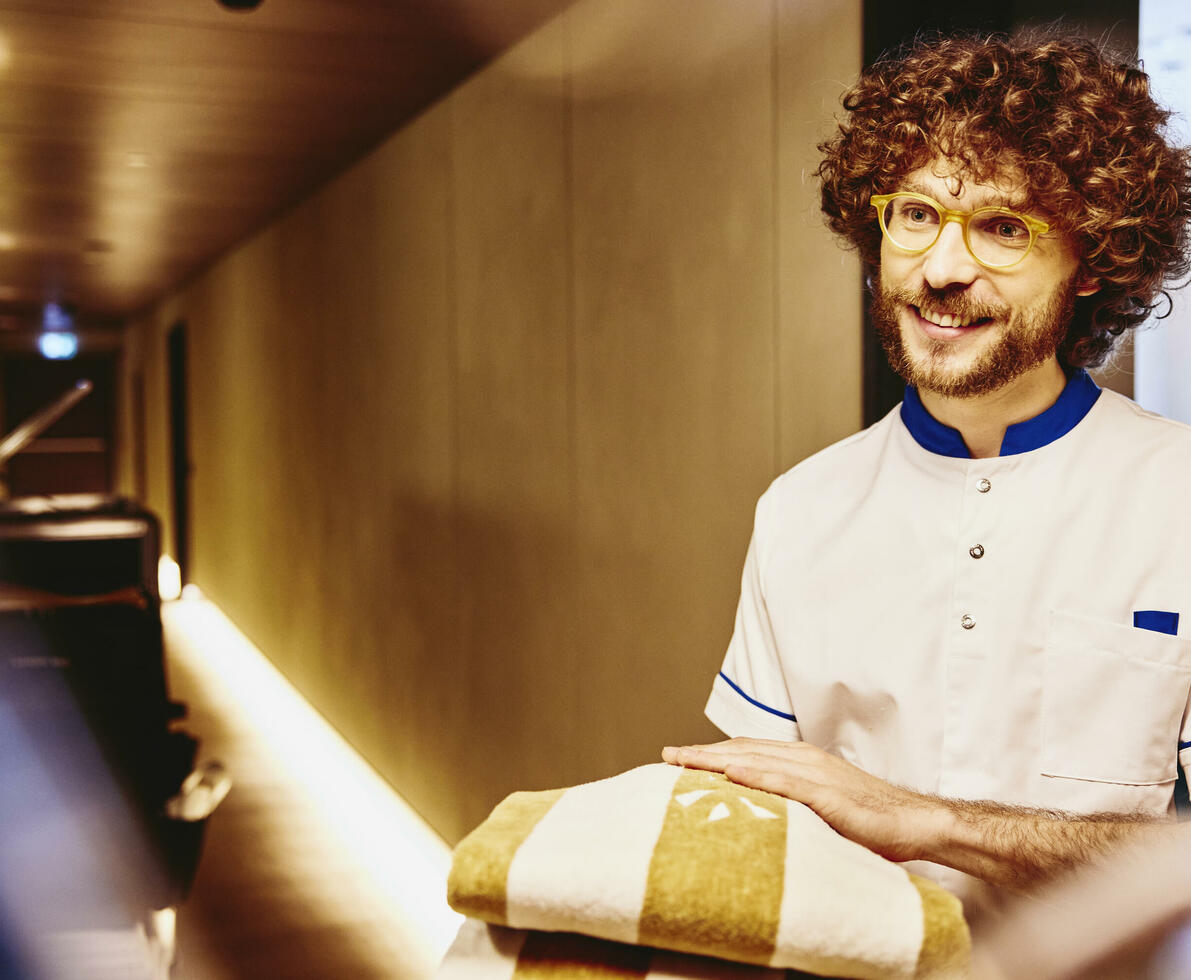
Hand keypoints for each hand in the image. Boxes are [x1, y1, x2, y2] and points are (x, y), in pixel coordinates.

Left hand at [661, 738, 943, 862]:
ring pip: (757, 761)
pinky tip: (732, 776)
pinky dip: (757, 777)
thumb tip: (758, 814)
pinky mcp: (830, 796)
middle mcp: (804, 759)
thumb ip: (791, 803)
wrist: (915, 822)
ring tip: (685, 762)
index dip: (711, 752)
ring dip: (717, 760)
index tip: (679, 757)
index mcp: (801, 760)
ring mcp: (817, 774)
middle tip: (666, 756)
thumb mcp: (821, 806)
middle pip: (743, 751)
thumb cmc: (870, 819)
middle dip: (703, 753)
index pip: (746, 751)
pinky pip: (787, 783)